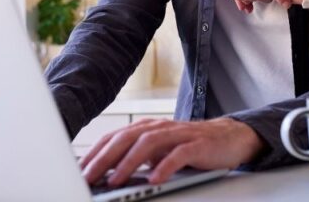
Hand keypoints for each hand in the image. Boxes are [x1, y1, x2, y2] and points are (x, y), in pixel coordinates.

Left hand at [80, 117, 262, 185]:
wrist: (230, 137)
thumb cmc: (190, 146)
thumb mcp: (159, 151)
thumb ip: (137, 158)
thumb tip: (108, 173)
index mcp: (147, 128)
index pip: (114, 138)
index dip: (95, 153)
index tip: (78, 171)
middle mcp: (160, 127)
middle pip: (126, 138)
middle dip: (104, 158)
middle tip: (88, 177)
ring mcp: (179, 134)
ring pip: (148, 143)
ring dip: (129, 162)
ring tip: (115, 180)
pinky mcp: (198, 145)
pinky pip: (179, 154)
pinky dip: (165, 166)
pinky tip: (155, 179)